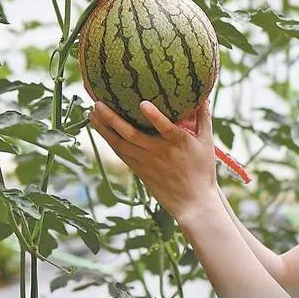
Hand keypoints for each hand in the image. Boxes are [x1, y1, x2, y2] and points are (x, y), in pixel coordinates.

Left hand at [88, 100, 218, 220]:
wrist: (192, 202)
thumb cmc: (202, 170)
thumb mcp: (206, 142)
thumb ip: (204, 118)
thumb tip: (203, 95)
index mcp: (177, 142)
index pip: (165, 128)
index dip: (154, 116)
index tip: (143, 103)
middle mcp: (158, 152)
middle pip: (131, 135)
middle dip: (112, 118)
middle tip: (98, 103)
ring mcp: (145, 162)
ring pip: (119, 144)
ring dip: (103, 129)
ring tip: (91, 113)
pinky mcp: (139, 170)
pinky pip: (120, 153)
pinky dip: (109, 141)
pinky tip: (100, 130)